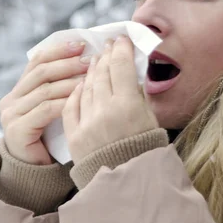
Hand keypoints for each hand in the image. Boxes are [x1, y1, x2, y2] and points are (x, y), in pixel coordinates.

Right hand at [0, 41, 89, 164]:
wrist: (38, 170)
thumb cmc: (54, 135)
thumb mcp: (57, 105)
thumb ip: (63, 85)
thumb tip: (90, 59)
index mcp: (20, 89)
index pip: (38, 60)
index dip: (59, 50)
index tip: (81, 43)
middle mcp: (11, 99)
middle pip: (41, 72)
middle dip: (67, 63)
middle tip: (89, 59)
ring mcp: (11, 114)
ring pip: (45, 90)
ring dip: (70, 81)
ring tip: (90, 76)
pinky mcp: (17, 130)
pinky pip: (45, 110)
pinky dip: (65, 101)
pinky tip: (82, 97)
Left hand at [62, 35, 158, 163]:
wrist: (128, 183)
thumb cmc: (146, 150)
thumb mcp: (150, 119)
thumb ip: (138, 96)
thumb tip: (130, 75)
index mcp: (128, 106)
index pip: (121, 66)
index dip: (121, 49)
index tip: (121, 39)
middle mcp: (105, 111)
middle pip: (102, 73)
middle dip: (106, 55)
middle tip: (108, 45)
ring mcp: (87, 123)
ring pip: (86, 86)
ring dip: (91, 70)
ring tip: (95, 60)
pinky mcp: (75, 135)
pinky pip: (72, 106)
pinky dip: (77, 92)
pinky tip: (81, 83)